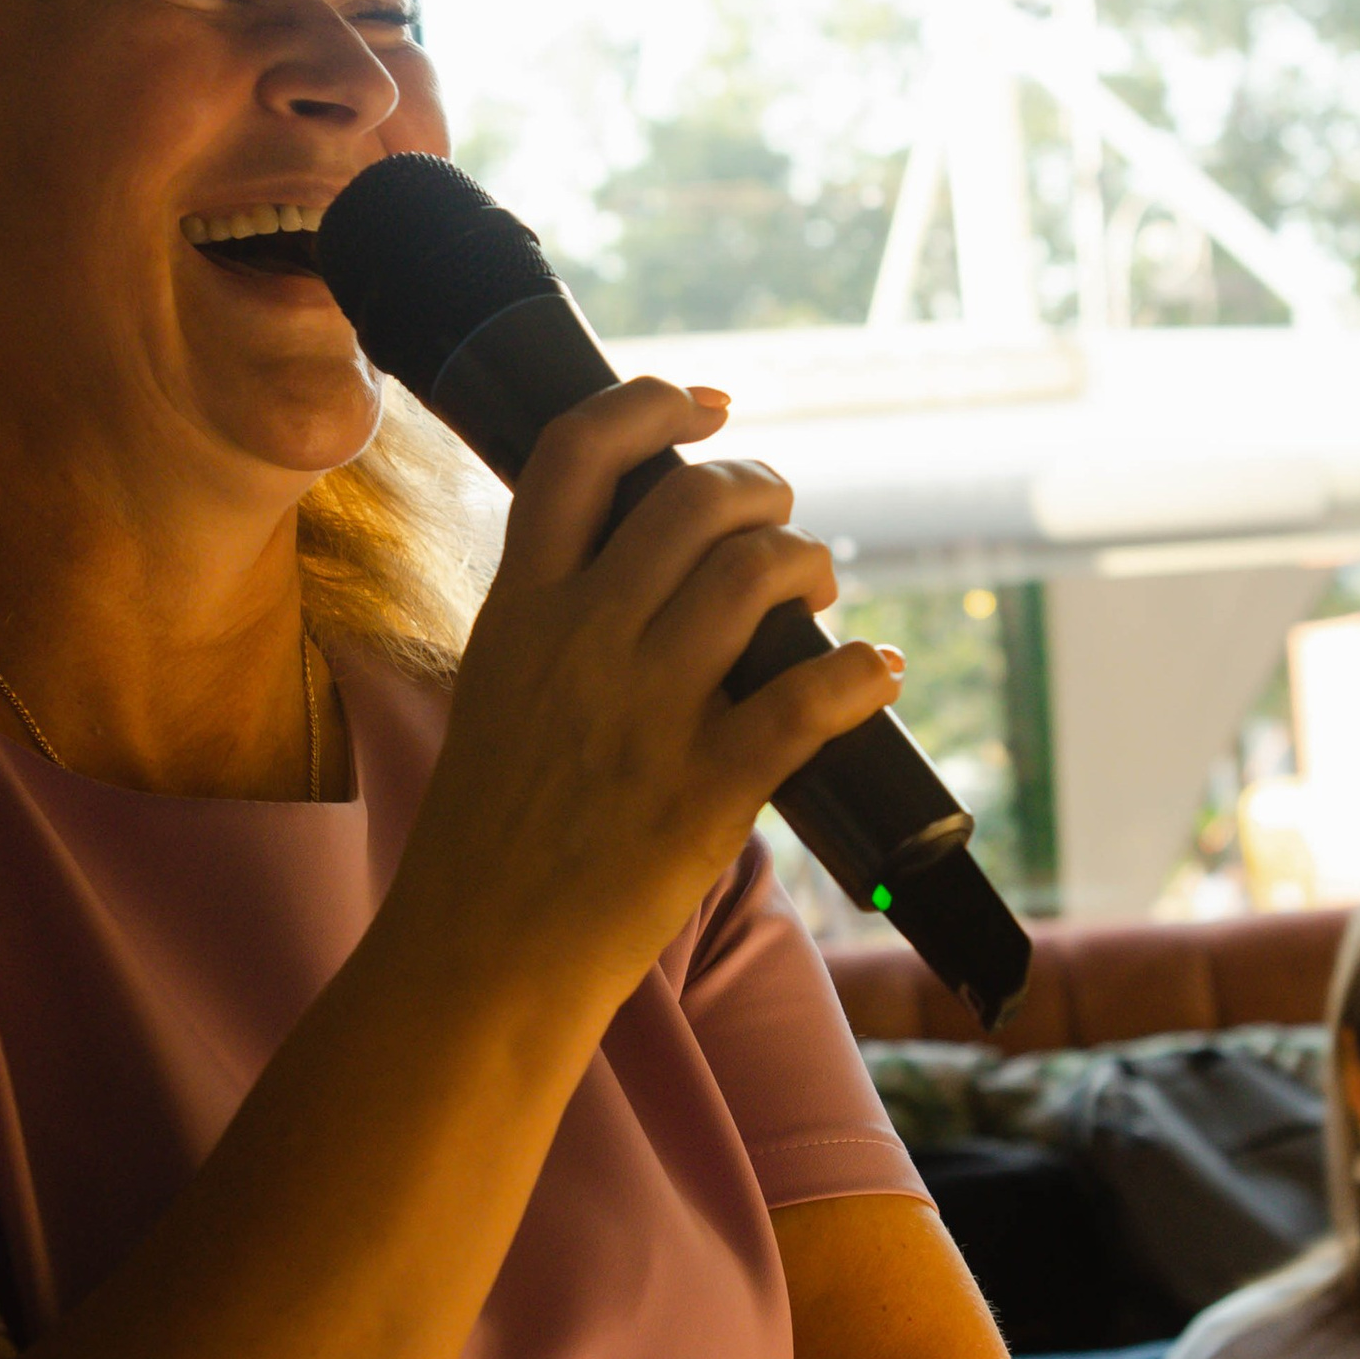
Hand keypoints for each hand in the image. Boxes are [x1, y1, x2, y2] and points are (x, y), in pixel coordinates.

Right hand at [399, 377, 901, 1010]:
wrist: (478, 954)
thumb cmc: (490, 831)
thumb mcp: (494, 692)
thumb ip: (552, 620)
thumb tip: (637, 566)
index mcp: (521, 609)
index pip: (577, 453)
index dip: (650, 404)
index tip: (705, 404)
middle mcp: (582, 640)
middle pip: (693, 499)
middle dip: (761, 489)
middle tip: (780, 522)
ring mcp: (643, 712)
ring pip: (757, 574)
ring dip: (810, 566)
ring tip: (817, 593)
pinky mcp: (701, 789)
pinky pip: (810, 700)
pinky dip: (865, 674)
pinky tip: (881, 673)